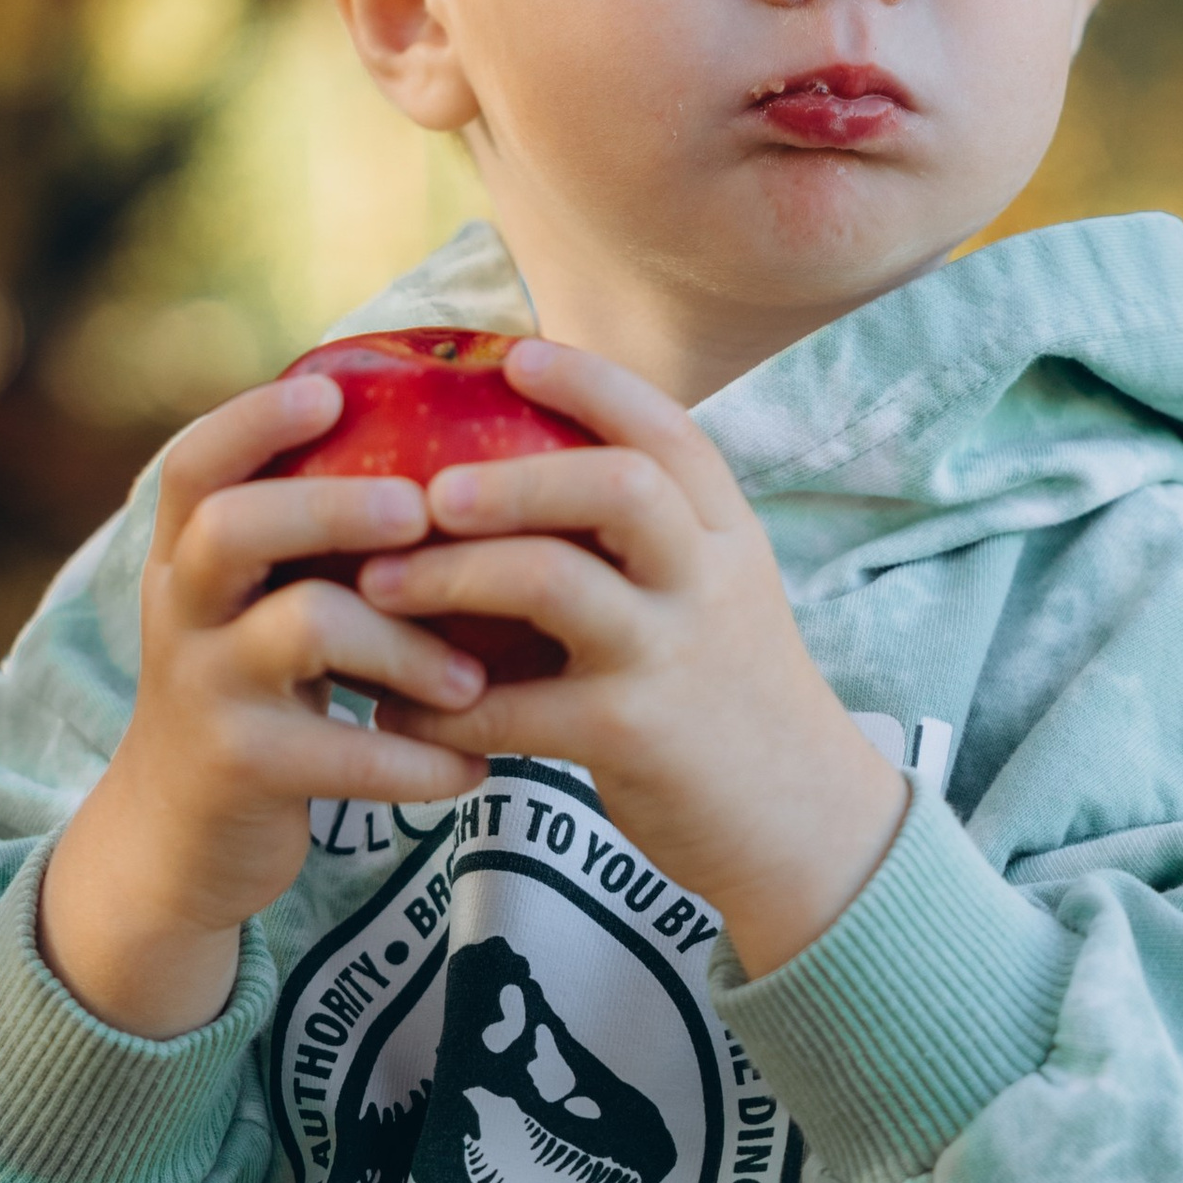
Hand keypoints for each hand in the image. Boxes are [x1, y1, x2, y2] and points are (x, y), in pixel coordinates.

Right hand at [37, 372, 489, 1035]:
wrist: (176, 842)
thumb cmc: (255, 694)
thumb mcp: (253, 608)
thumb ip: (310, 541)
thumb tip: (450, 444)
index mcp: (187, 558)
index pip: (195, 463)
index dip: (255, 419)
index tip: (332, 390)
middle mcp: (181, 611)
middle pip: (236, 525)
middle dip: (335, 505)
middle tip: (423, 512)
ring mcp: (202, 690)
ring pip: (305, 627)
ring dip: (409, 645)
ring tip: (477, 678)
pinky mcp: (239, 770)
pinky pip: (344, 751)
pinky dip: (421, 761)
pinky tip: (474, 769)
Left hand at [359, 338, 908, 979]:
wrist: (805, 828)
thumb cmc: (732, 700)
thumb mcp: (716, 597)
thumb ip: (648, 540)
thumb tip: (525, 473)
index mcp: (726, 535)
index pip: (667, 431)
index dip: (591, 383)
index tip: (514, 354)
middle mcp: (708, 580)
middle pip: (617, 485)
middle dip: (511, 474)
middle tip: (427, 488)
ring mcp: (672, 656)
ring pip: (554, 582)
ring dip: (452, 574)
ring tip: (377, 583)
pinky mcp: (632, 737)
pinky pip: (514, 709)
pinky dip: (441, 705)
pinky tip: (395, 705)